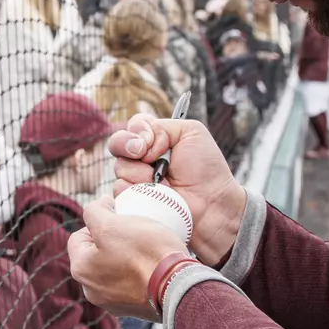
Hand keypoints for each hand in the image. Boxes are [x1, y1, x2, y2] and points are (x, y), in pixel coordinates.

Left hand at [68, 195, 189, 319]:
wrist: (178, 286)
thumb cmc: (145, 252)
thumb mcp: (112, 223)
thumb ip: (95, 211)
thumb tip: (98, 205)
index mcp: (80, 269)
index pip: (78, 236)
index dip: (97, 221)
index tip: (118, 216)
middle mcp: (91, 291)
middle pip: (96, 254)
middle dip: (111, 240)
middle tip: (133, 230)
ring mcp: (112, 302)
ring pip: (114, 269)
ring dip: (125, 256)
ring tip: (146, 247)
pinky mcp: (133, 309)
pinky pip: (131, 283)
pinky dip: (139, 273)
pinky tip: (154, 265)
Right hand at [109, 115, 246, 265]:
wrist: (212, 203)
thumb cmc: (206, 169)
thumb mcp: (191, 132)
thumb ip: (162, 126)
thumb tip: (139, 142)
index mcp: (155, 139)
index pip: (133, 126)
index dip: (138, 130)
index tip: (150, 141)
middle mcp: (142, 158)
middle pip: (116, 143)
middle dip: (127, 146)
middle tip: (149, 158)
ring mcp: (136, 180)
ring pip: (120, 168)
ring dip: (141, 173)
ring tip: (165, 183)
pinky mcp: (133, 201)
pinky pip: (121, 191)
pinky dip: (139, 191)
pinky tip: (158, 195)